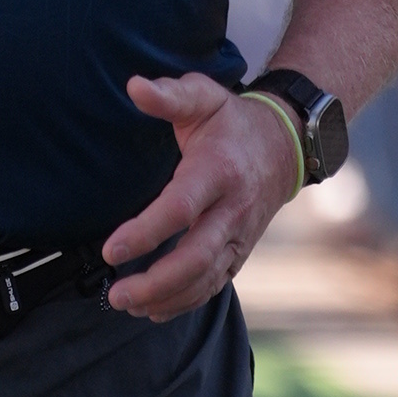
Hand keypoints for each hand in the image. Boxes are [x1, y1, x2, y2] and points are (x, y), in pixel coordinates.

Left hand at [103, 69, 300, 318]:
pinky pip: (215, 284)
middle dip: (157, 281)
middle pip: (197, 255)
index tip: (111, 250)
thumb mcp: (203, 98)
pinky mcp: (241, 251)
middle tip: (117, 294)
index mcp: (218, 170)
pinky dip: (186, 301)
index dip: (146, 232)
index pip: (181, 208)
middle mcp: (234, 208)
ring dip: (167, 297)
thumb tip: (133, 87)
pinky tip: (154, 309)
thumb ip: (169, 95)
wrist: (286, 145)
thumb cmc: (232, 122)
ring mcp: (240, 234)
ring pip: (207, 277)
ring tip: (128, 304)